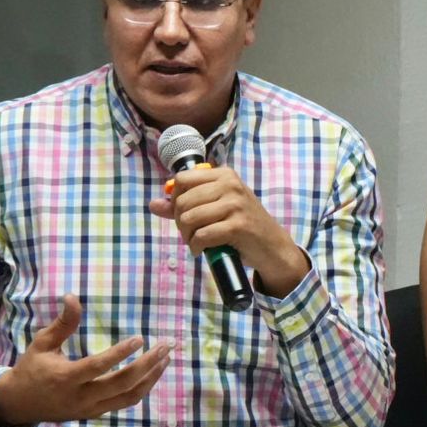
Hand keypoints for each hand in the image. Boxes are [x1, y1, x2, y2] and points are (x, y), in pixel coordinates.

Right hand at [0, 295, 170, 425]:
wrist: (20, 404)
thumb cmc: (32, 368)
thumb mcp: (42, 343)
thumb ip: (62, 323)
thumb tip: (73, 296)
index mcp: (65, 378)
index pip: (98, 366)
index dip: (120, 353)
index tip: (140, 338)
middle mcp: (81, 397)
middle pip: (122, 384)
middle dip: (148, 365)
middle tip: (166, 346)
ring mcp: (91, 408)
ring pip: (129, 397)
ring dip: (151, 378)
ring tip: (166, 359)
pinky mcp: (96, 413)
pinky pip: (124, 402)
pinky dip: (142, 388)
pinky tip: (152, 372)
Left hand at [148, 166, 308, 297]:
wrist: (272, 246)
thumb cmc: (242, 225)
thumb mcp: (216, 208)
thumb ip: (185, 205)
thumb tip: (153, 204)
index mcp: (224, 175)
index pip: (182, 180)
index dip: (176, 200)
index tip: (184, 214)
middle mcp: (230, 185)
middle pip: (183, 201)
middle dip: (180, 222)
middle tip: (190, 234)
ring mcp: (235, 204)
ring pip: (189, 219)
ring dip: (186, 237)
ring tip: (195, 243)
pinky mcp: (238, 226)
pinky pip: (202, 236)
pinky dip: (196, 247)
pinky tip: (202, 251)